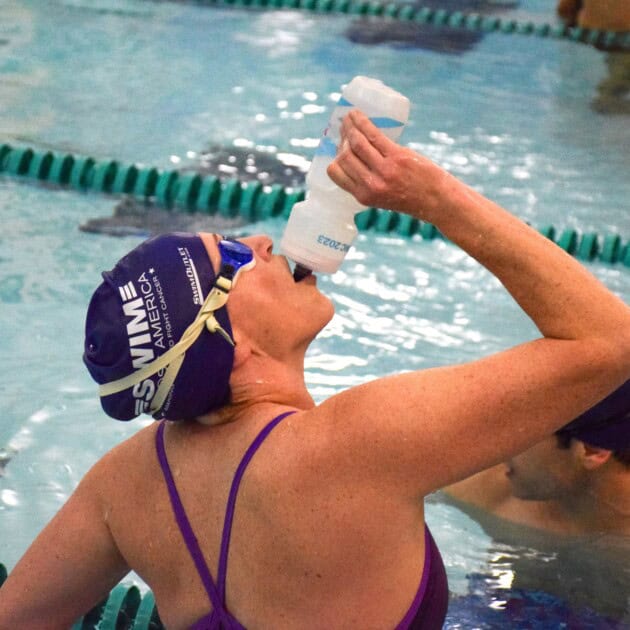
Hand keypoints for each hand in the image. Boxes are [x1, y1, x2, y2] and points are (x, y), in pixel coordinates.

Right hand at [326, 110, 457, 222]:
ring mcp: (383, 170)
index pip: (336, 173)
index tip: (341, 147)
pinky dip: (362, 122)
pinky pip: (373, 135)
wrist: (437, 201)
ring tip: (350, 117)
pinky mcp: (396, 157)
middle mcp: (370, 184)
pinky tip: (357, 114)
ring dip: (350, 126)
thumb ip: (368, 184)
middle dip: (343, 139)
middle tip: (345, 128)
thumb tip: (355, 157)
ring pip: (357, 143)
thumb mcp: (382, 199)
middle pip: (344, 156)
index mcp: (363, 196)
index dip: (335, 157)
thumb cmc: (411, 198)